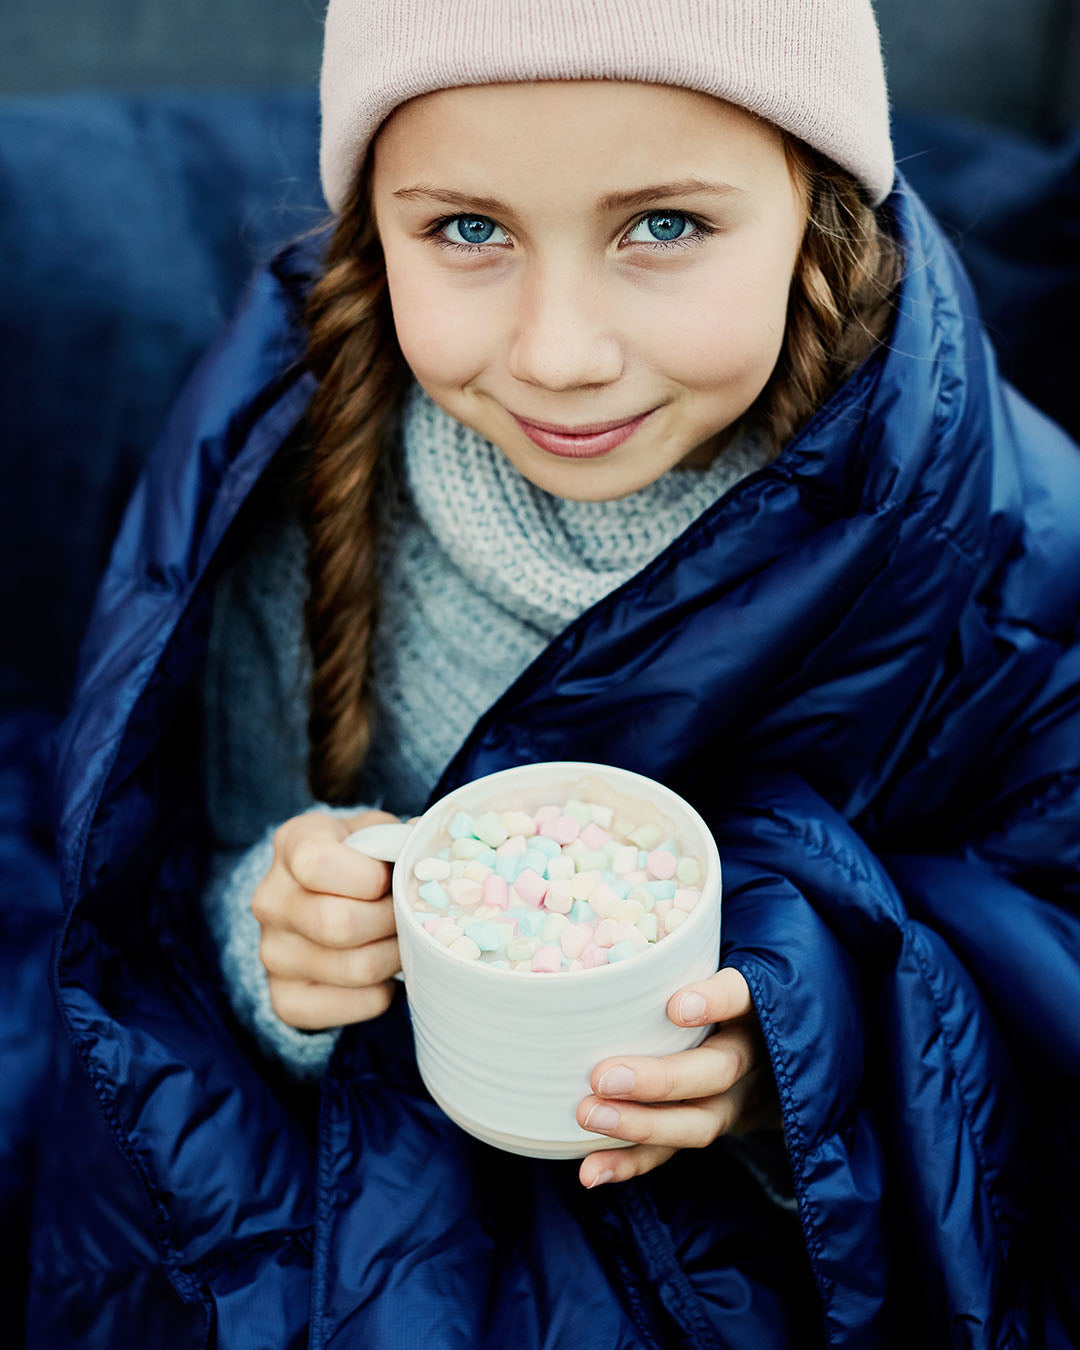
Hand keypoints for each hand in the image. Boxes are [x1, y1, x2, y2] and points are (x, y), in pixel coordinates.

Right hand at [252, 809, 401, 1029]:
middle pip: (340, 924)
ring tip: (402, 938)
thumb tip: (438, 861)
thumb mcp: (376, 833)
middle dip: (392, 921)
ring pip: (357, 969)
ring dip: (396, 955)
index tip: (390, 877)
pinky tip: (382, 968)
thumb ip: (403, 841)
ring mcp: (274, 954)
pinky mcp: (287, 1000)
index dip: (370, 876)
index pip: (318, 865)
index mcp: (292, 845)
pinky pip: (357, 1005)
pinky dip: (384, 991)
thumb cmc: (361, 860)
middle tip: (409, 914)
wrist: (321, 900)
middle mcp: (271, 901)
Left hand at [576, 967, 780, 1188]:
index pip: (744, 997)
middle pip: (716, 1072)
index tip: (676, 1006)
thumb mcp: (716, 965)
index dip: (716, 1002)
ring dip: (640, 1125)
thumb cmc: (719, 991)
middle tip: (603, 1076)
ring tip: (588, 1115)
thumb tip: (615, 908)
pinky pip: (672, 1153)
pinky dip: (630, 1164)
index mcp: (754, 1008)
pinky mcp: (706, 1127)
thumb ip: (679, 954)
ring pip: (697, 1122)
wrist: (772, 1050)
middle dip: (659, 1080)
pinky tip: (590, 1171)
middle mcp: (750, 1058)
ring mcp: (733, 1101)